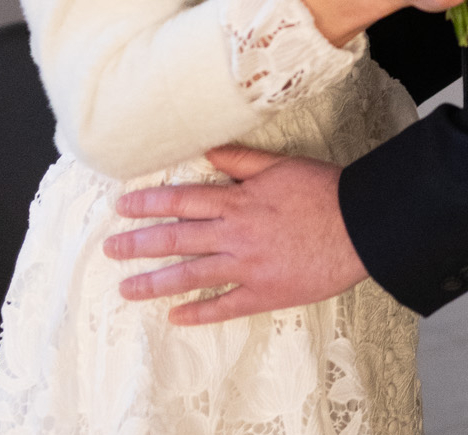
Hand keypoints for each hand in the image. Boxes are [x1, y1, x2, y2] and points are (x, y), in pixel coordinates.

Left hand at [104, 145, 366, 324]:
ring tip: (128, 288)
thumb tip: (206, 149)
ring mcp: (246, 267)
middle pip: (177, 239)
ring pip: (191, 276)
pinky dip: (198, 313)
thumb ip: (239, 159)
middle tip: (110, 249)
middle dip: (139, 244)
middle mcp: (234, 234)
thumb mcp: (279, 165)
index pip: (182, 200)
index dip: (149, 203)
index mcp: (237, 200)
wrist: (357, 225)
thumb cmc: (322, 190)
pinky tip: (175, 317)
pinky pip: (223, 307)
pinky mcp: (263, 293)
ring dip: (156, 283)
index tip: (123, 206)